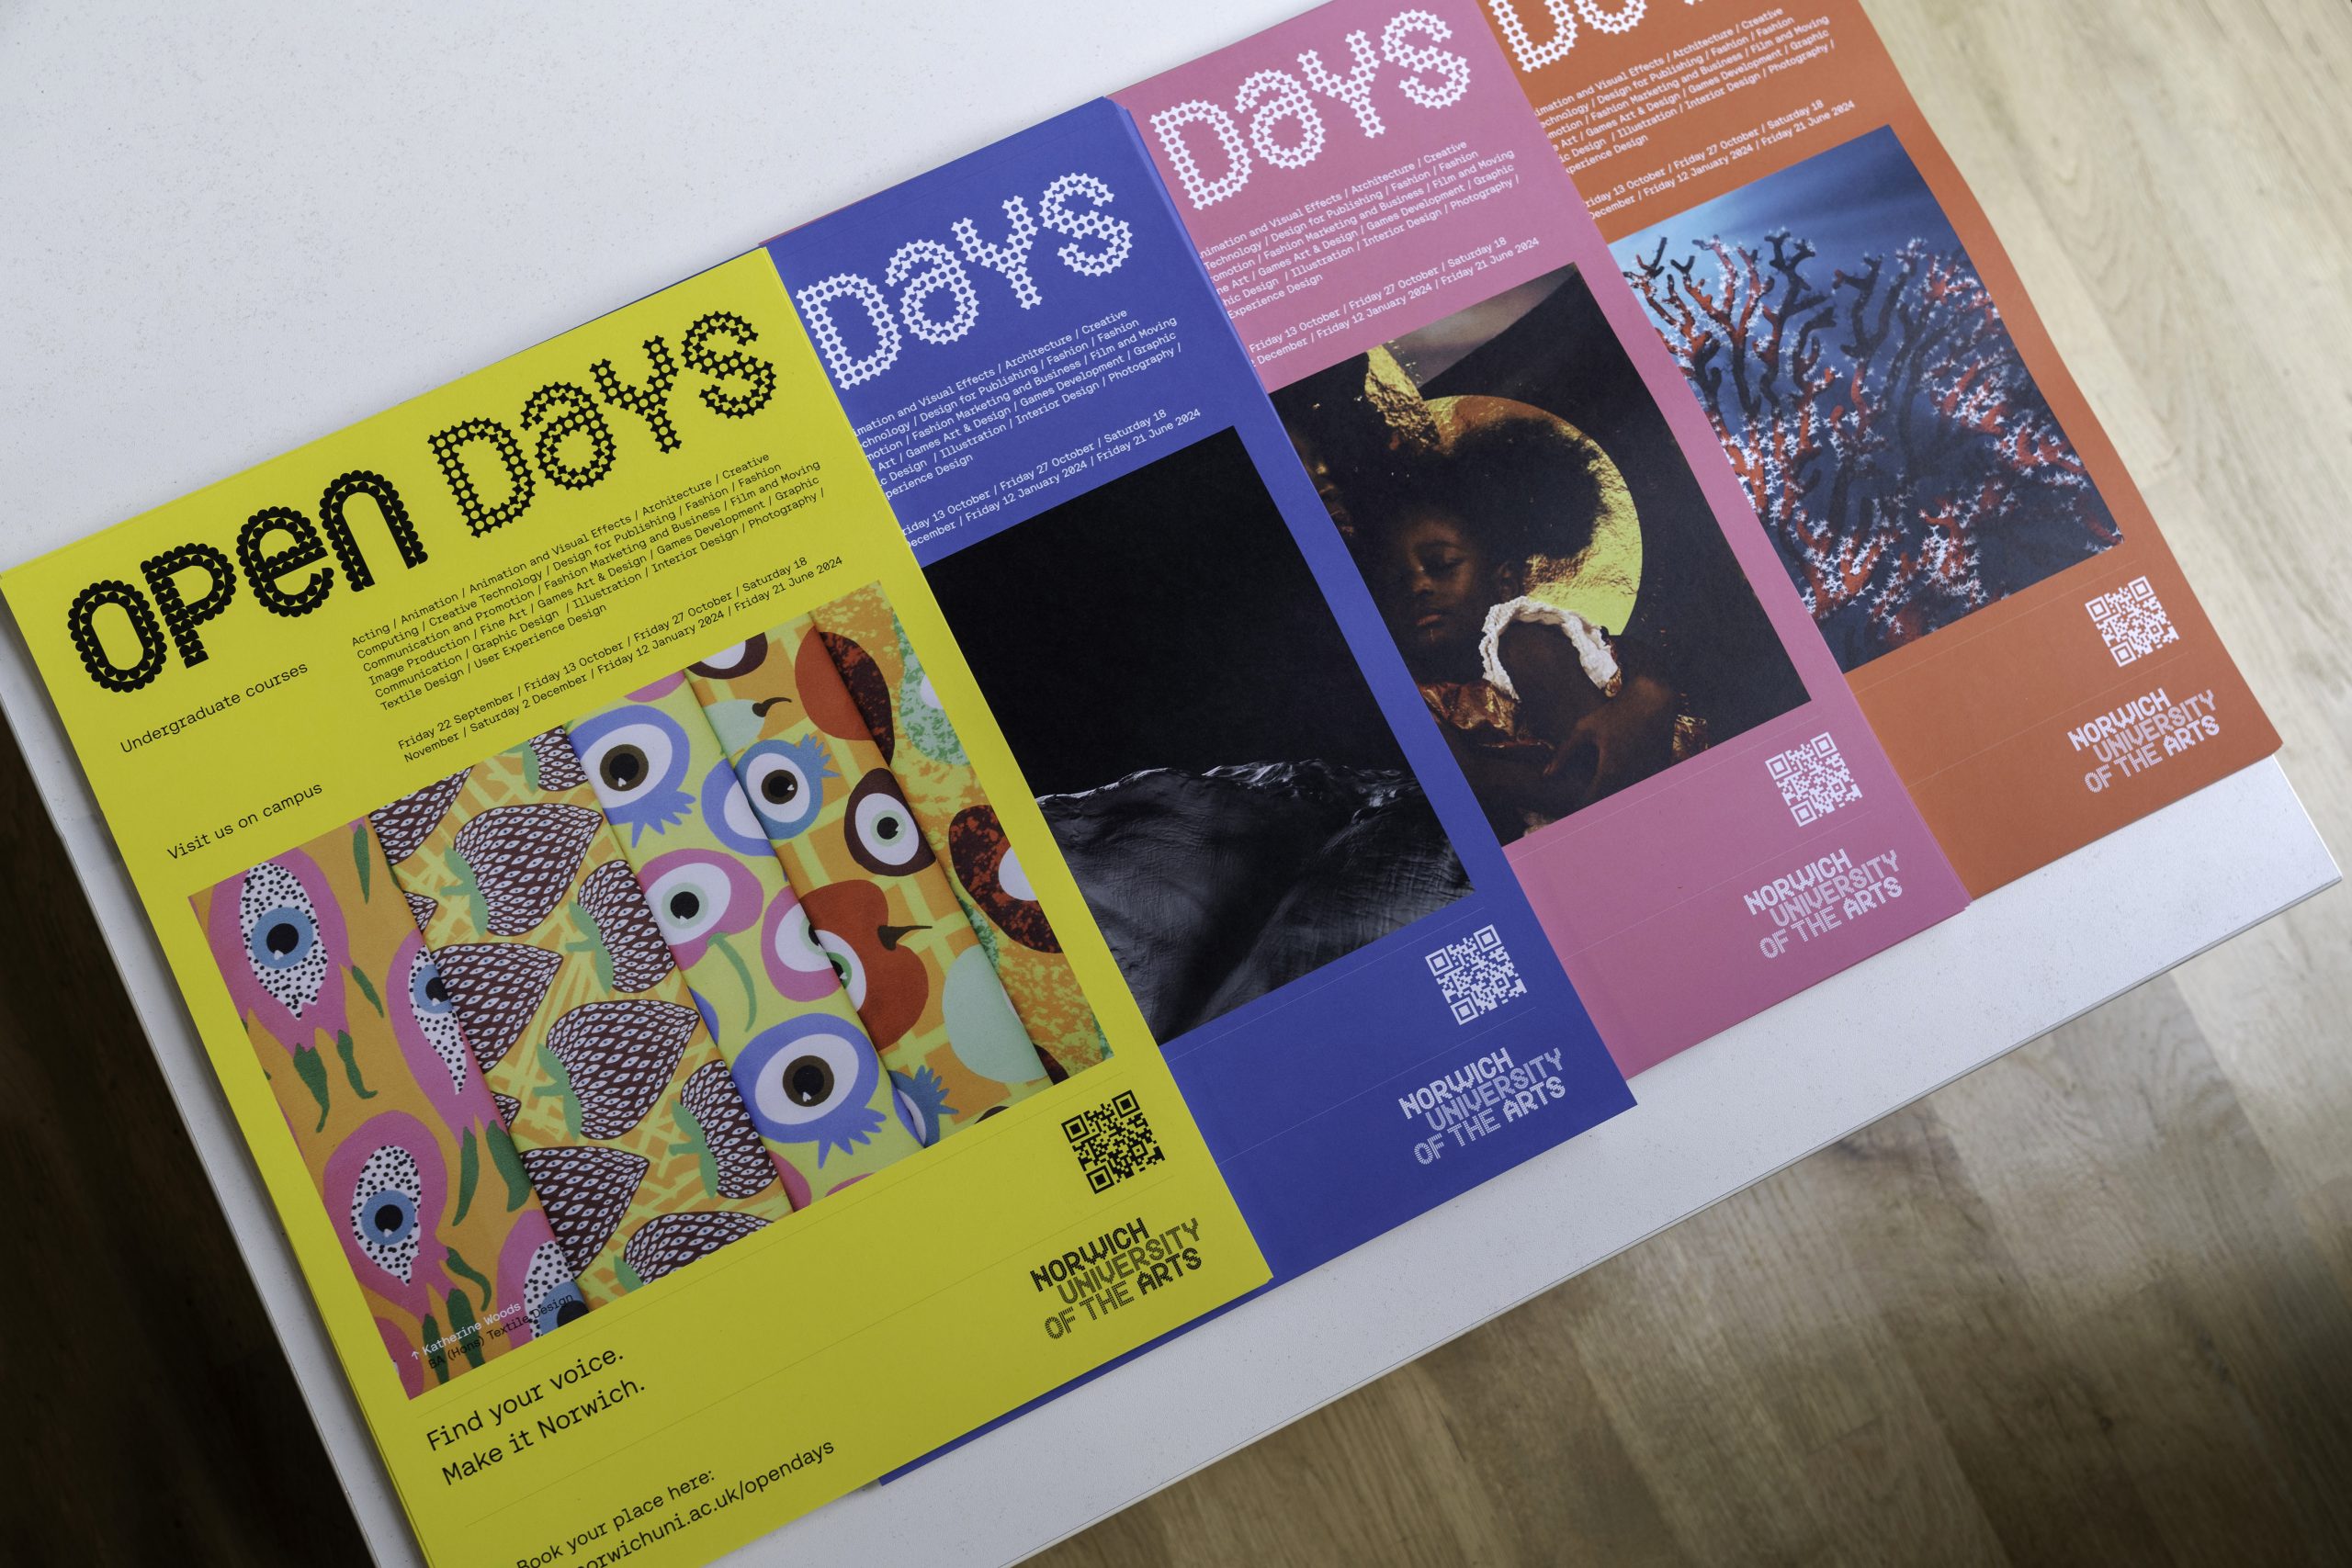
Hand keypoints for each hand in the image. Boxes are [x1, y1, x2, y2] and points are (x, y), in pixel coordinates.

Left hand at [1551, 673, 1677, 808]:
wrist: (1653, 698)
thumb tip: (1546, 775)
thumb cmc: (1615, 711)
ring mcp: (1649, 775)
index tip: (1574, 802)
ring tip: (1607, 788)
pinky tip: (1626, 773)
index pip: (1591, 802)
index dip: (1580, 804)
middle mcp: (1632, 778)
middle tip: (1589, 797)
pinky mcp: (1661, 770)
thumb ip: (1564, 754)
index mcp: (1610, 771)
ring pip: (1629, 795)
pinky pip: (1644, 784)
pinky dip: (1634, 783)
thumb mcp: (1584, 729)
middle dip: (1599, 802)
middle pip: (1611, 802)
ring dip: (1617, 794)